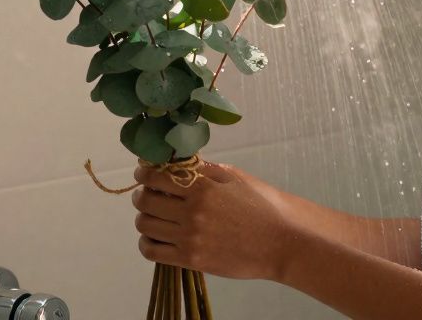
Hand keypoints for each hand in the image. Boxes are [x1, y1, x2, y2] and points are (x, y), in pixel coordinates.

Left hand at [133, 159, 296, 280]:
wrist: (280, 241)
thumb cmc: (261, 205)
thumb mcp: (234, 177)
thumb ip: (203, 169)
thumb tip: (176, 162)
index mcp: (202, 187)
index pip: (155, 178)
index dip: (143, 175)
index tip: (142, 175)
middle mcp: (192, 212)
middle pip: (146, 202)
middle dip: (141, 196)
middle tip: (145, 195)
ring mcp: (190, 237)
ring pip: (145, 226)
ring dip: (143, 218)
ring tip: (152, 216)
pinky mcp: (191, 259)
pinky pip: (152, 252)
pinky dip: (146, 243)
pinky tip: (154, 238)